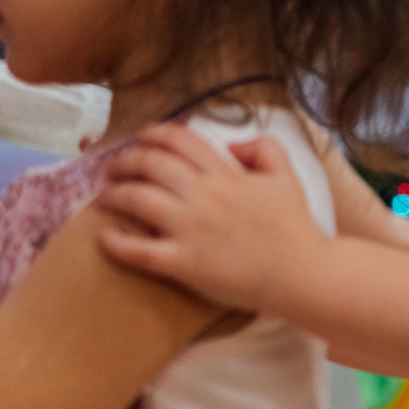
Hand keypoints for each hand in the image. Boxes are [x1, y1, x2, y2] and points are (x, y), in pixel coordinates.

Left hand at [94, 123, 320, 310]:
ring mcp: (191, 229)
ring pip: (136, 199)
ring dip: (113, 193)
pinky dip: (115, 242)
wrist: (304, 275)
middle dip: (124, 160)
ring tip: (105, 196)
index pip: (178, 140)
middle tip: (115, 168)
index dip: (153, 133)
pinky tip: (104, 237)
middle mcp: (204, 195)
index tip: (141, 139)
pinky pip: (139, 250)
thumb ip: (264, 149)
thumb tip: (232, 146)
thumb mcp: (288, 177)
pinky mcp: (185, 263)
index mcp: (226, 174)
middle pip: (149, 163)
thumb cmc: (296, 229)